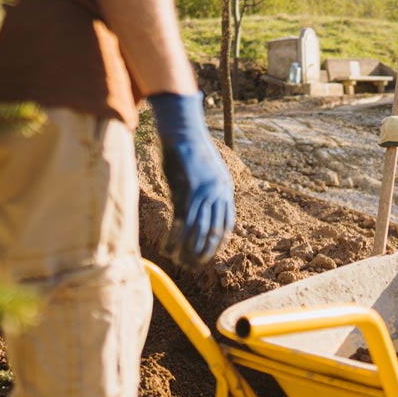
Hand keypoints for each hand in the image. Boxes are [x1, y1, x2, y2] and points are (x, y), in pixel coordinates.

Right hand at [148, 93, 235, 266]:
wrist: (184, 132)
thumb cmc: (192, 151)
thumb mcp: (209, 170)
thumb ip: (208, 188)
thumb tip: (201, 205)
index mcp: (225, 189)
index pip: (227, 222)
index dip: (220, 240)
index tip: (213, 251)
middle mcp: (217, 194)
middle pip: (213, 230)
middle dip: (205, 250)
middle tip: (196, 263)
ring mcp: (202, 194)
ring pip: (198, 230)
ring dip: (190, 249)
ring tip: (184, 262)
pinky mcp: (186, 192)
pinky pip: (181, 222)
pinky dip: (175, 238)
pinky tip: (170, 249)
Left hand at [379, 114, 397, 147]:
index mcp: (389, 119)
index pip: (384, 122)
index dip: (387, 126)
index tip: (389, 130)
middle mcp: (385, 124)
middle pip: (382, 129)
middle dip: (386, 133)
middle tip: (391, 137)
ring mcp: (385, 131)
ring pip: (382, 136)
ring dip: (385, 139)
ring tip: (391, 141)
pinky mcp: (386, 138)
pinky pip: (380, 142)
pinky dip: (382, 144)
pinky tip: (385, 145)